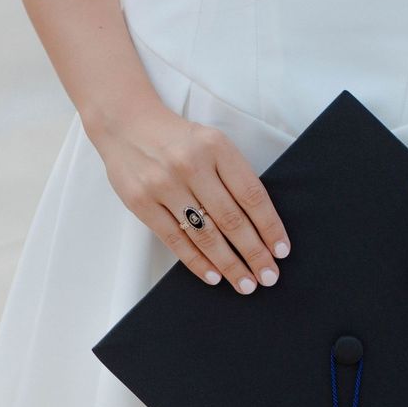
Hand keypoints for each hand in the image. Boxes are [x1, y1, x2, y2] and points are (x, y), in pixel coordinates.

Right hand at [98, 105, 290, 294]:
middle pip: (231, 219)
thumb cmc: (178, 138)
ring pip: (205, 234)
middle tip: (269, 276)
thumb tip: (260, 225)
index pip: (251, 194)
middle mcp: (191, 164)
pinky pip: (175, 240)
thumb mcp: (212, 142)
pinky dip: (197, 262)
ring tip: (246, 283)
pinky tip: (214, 276)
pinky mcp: (141, 202)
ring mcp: (164, 184)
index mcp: (216, 146)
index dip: (270, 226)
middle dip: (254, 253)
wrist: (126, 123)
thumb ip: (233, 175)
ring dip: (229, 264)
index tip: (281, 250)